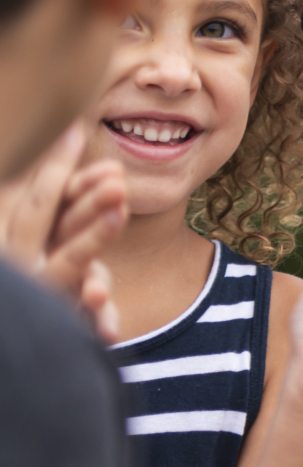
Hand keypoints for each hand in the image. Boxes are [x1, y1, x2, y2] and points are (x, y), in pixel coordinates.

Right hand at [0, 124, 126, 338]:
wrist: (19, 336)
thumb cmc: (41, 276)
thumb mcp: (56, 244)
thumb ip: (60, 206)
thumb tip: (72, 136)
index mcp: (19, 237)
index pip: (38, 200)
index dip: (56, 169)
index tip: (76, 130)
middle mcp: (24, 260)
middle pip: (50, 223)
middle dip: (82, 198)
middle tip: (115, 175)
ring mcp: (41, 292)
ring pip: (66, 263)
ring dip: (91, 237)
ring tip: (118, 211)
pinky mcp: (58, 323)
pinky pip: (80, 319)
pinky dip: (97, 316)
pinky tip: (109, 311)